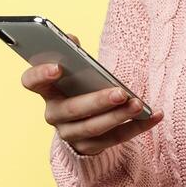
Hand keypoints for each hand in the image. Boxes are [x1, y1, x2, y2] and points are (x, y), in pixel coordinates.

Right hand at [24, 31, 161, 155]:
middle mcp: (54, 114)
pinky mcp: (90, 147)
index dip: (40, 75)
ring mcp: (70, 133)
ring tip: (138, 104)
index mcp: (47, 90)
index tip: (57, 67)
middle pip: (71, 109)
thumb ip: (73, 54)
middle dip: (97, 101)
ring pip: (93, 128)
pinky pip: (115, 139)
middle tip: (120, 92)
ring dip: (118, 116)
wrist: (86, 120)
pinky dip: (138, 126)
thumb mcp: (78, 69)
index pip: (31, 82)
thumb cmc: (83, 86)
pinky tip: (154, 115)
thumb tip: (70, 39)